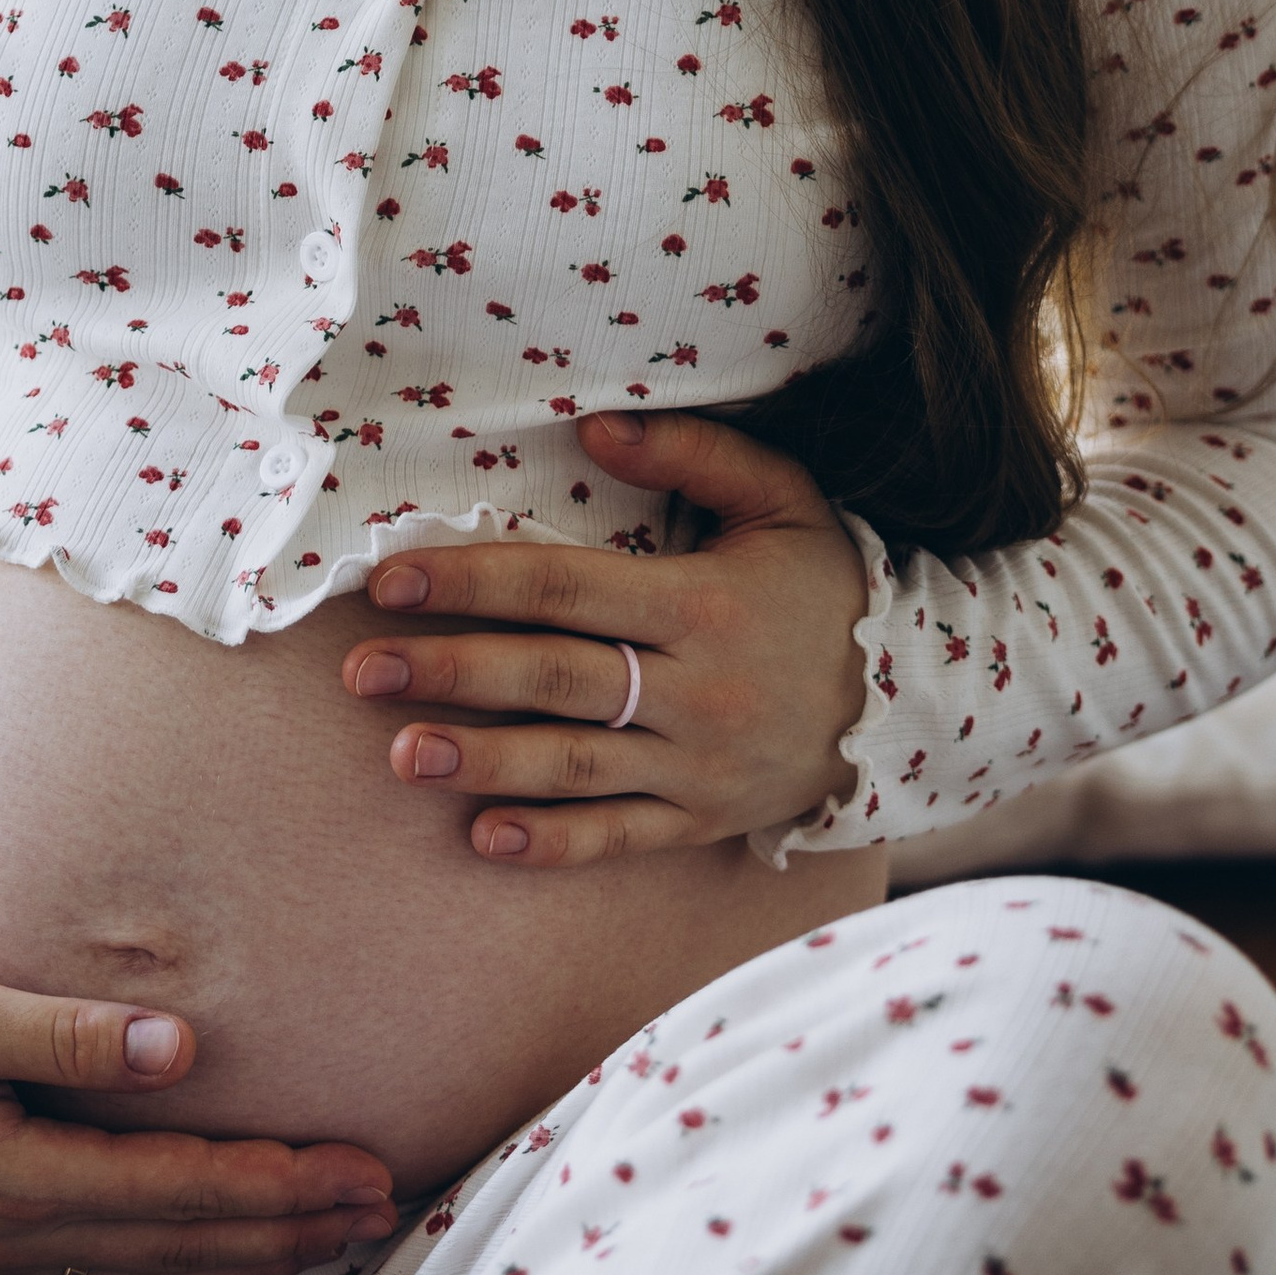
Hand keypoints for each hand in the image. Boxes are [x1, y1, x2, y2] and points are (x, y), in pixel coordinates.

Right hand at [0, 963, 396, 1274]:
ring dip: (250, 1266)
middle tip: (386, 1205)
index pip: (183, 1193)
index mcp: (17, 1179)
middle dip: (293, 1229)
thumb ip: (72, 1035)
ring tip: (332, 1244)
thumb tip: (185, 1048)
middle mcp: (15, 1239)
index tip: (363, 1167)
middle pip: (187, 1248)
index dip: (281, 1184)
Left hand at [340, 408, 867, 866]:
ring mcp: (698, 767)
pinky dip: (552, 843)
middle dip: (451, 672)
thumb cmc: (828, 585)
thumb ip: (696, 455)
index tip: (393, 580)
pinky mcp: (702, 821)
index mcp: (704, 604)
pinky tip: (482, 838)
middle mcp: (697, 691)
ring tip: (399, 756)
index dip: (475, 583)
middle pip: (553, 678)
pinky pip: (619, 838)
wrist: (915, 698)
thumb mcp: (785, 499)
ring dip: (482, 763)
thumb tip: (592, 430)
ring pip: (574, 766)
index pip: (566, 589)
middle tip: (360, 670)